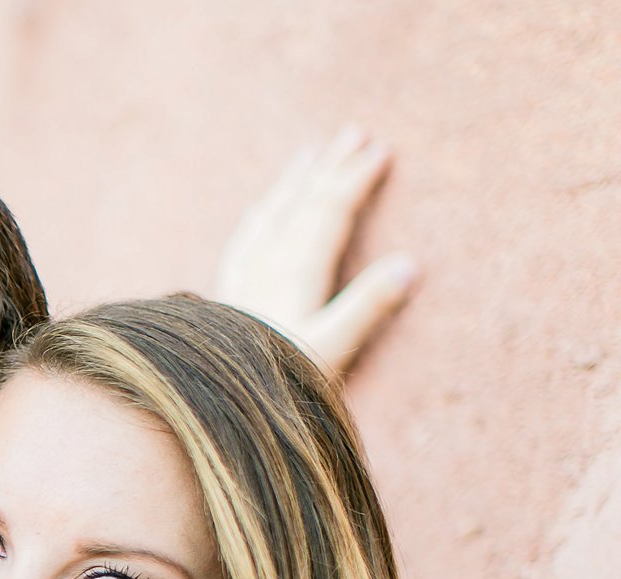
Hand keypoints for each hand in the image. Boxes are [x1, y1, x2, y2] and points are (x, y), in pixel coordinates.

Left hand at [212, 127, 418, 375]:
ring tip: (309, 153)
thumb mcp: (332, 348)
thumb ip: (367, 306)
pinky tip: (259, 209)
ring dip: (294, 182)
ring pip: (271, 215)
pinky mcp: (228, 296)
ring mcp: (244, 278)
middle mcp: (266, 265)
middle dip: (329, 166)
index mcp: (296, 271)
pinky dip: (259, 217)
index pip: (330, 211)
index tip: (381, 149)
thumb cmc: (278, 380)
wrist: (215, 401)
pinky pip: (245, 241)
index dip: (356, 178)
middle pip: (301, 202)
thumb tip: (409, 263)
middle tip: (354, 132)